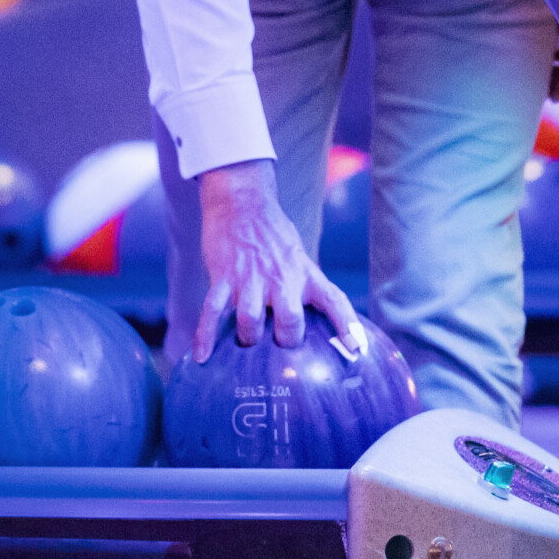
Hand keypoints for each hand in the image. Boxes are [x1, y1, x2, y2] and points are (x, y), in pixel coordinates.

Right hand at [192, 159, 363, 363]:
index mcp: (304, 273)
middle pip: (290, 321)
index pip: (334, 300)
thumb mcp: (297, 257)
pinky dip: (206, 336)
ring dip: (247, 338)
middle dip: (285, 341)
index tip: (357, 350)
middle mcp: (281, 277)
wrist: (241, 202)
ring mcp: (250, 277)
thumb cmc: (272, 234)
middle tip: (278, 345)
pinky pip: (213, 310)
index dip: (347, 326)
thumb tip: (311, 320)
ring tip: (246, 341)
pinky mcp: (224, 275)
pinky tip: (201, 356)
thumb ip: (303, 286)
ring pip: (250, 321)